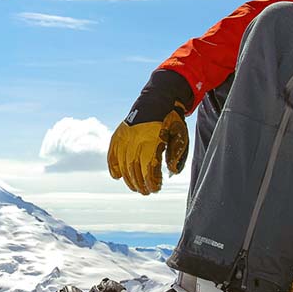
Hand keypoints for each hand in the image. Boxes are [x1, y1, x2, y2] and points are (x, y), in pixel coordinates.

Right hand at [108, 69, 192, 194]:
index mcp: (153, 139)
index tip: (156, 188)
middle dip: (140, 184)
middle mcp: (136, 138)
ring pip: (123, 163)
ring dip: (128, 179)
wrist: (158, 99)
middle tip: (146, 192)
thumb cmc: (172, 121)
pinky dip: (113, 165)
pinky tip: (116, 176)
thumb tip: (171, 172)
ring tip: (135, 188)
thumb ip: (177, 155)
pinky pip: (112, 152)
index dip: (151, 181)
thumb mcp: (180, 136)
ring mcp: (125, 136)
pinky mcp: (119, 134)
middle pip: (134, 168)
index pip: (148, 167)